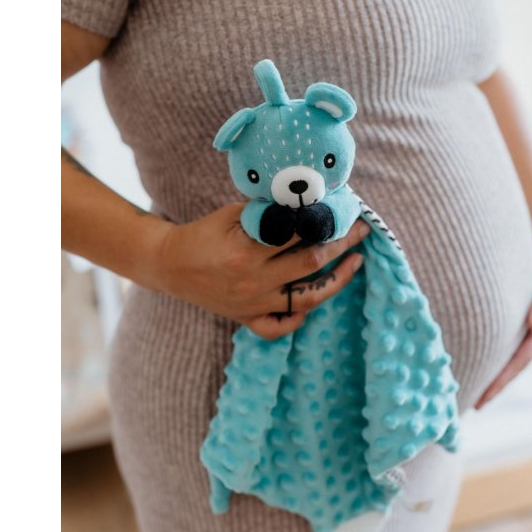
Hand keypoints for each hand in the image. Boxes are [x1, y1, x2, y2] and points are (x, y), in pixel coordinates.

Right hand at [153, 203, 369, 339]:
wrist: (170, 265)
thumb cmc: (203, 233)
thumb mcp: (232, 214)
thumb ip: (268, 213)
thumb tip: (308, 205)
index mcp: (248, 251)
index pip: (300, 234)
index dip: (327, 221)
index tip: (346, 211)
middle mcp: (254, 282)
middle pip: (311, 262)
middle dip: (341, 244)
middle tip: (361, 231)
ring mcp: (253, 304)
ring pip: (307, 298)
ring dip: (336, 280)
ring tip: (355, 263)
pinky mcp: (247, 319)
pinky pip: (281, 326)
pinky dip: (300, 316)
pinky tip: (314, 298)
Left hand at [475, 256, 531, 408]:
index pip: (516, 366)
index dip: (499, 384)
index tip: (481, 400)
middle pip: (509, 371)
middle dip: (490, 389)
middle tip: (467, 408)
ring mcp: (524, 337)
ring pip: (504, 362)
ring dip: (488, 377)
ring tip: (466, 394)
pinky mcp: (515, 330)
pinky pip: (500, 349)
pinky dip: (487, 360)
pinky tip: (470, 365)